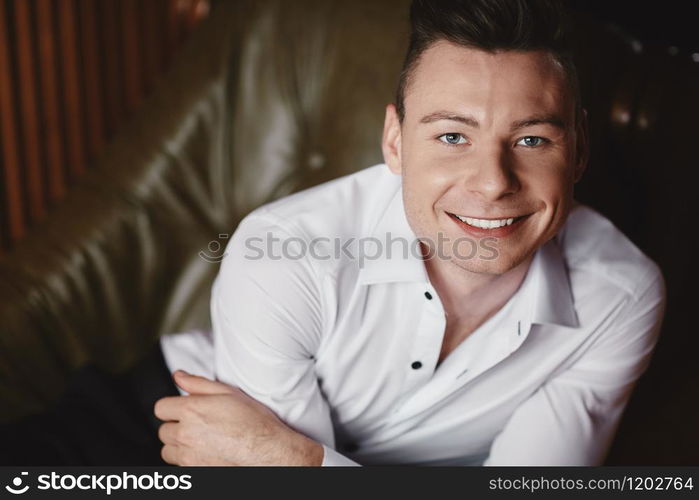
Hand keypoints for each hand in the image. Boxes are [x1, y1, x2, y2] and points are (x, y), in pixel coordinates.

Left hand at [153, 370, 322, 465]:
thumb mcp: (229, 392)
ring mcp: (188, 456)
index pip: (160, 408)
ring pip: (168, 450)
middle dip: (176, 426)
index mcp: (191, 410)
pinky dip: (188, 459)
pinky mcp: (194, 472)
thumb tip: (179, 376)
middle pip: (163, 431)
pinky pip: (180, 465)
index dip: (172, 407)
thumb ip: (198, 383)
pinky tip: (207, 452)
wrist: (268, 451)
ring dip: (179, 445)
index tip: (184, 409)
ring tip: (201, 440)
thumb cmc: (254, 422)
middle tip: (198, 424)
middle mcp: (185, 434)